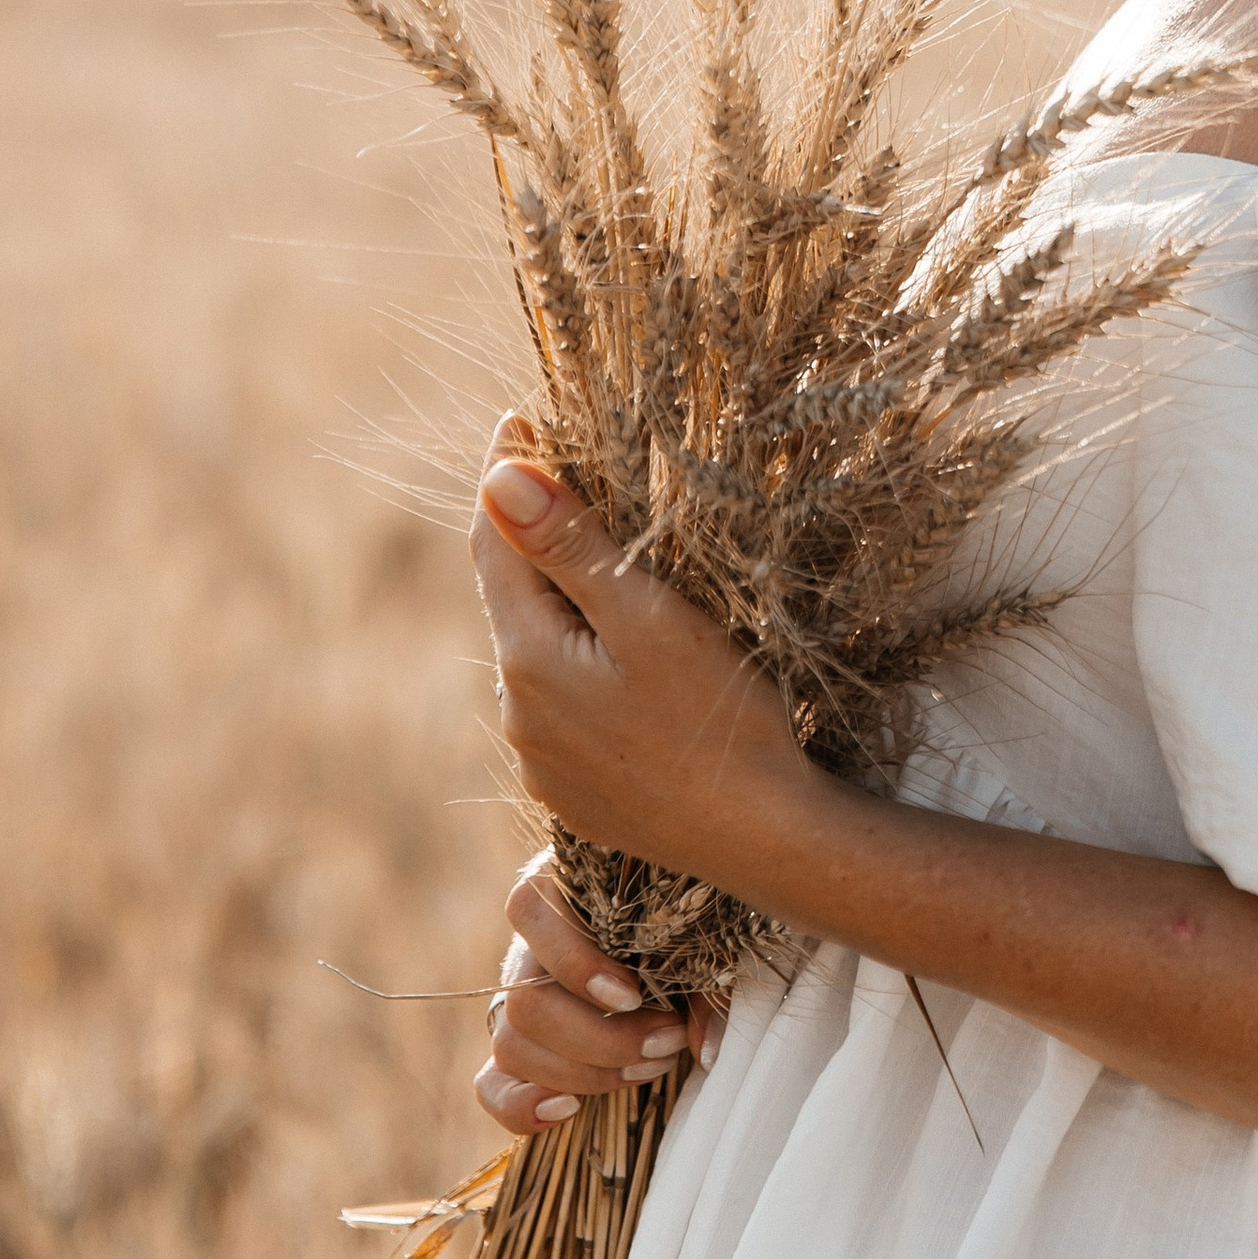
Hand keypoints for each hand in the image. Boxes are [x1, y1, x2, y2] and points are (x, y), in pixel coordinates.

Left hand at [469, 417, 825, 903]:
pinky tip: (619, 653)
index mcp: (528, 660)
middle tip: (562, 469)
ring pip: (538, 653)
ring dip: (557, 601)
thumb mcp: (649, 617)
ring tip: (598, 555)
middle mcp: (518, 713)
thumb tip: (499, 477)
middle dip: (530, 533)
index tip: (521, 416)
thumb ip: (570, 547)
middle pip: (513, 597)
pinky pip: (561, 704)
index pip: (495, 542)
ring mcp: (544, 759)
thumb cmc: (718, 720)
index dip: (506, 475)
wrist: (762, 842)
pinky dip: (578, 660)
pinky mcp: (576, 792)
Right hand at [476, 852, 711, 1136]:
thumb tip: (707, 1049)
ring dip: (583, 1073)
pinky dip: (520, 1106)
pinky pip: (491, 1085)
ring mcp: (517, 1000)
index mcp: (561, 892)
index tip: (633, 997)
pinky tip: (567, 1111)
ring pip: (512, 1045)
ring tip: (651, 1066)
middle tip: (666, 1044)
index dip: (575, 963)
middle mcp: (529, 947)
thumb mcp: (699, 937)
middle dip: (600, 1040)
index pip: (530, 913)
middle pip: (526, 1003)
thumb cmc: (684, 926)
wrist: (668, 938)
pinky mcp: (519, 1046)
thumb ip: (706, 985)